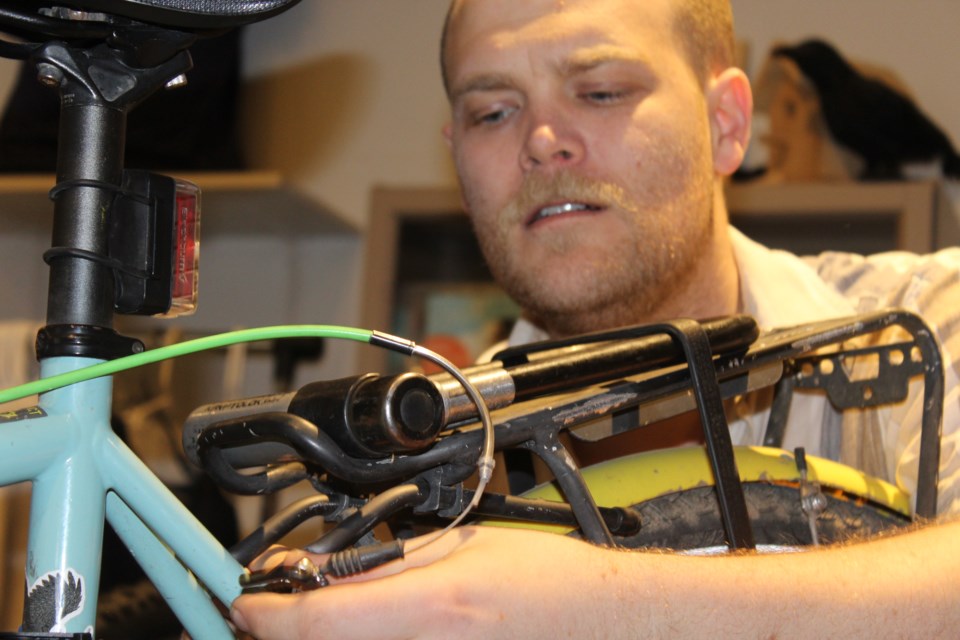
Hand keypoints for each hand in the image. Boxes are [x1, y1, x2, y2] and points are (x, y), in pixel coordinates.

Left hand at [229, 526, 644, 639]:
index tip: (246, 602)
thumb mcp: (461, 547)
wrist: (603, 627)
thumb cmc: (546, 584)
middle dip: (281, 634)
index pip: (317, 621)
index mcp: (429, 609)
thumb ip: (387, 563)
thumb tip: (320, 571)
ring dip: (319, 639)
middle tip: (267, 612)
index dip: (265, 614)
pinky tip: (363, 631)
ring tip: (316, 617)